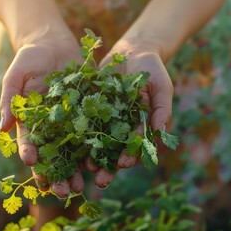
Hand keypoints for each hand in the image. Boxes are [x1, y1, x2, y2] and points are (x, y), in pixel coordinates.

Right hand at [0, 37, 83, 197]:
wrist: (53, 42)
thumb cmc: (29, 59)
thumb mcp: (15, 76)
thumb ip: (10, 101)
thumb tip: (4, 128)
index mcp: (31, 121)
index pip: (29, 143)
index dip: (30, 155)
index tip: (32, 166)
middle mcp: (51, 126)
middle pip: (53, 155)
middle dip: (56, 174)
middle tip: (61, 192)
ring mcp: (71, 121)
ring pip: (74, 150)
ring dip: (77, 169)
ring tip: (80, 186)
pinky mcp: (88, 112)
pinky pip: (94, 131)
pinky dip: (97, 147)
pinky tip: (101, 161)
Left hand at [89, 38, 173, 187]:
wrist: (132, 50)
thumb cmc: (152, 69)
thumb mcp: (161, 87)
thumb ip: (161, 110)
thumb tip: (161, 136)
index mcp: (140, 126)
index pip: (134, 146)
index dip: (129, 156)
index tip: (123, 164)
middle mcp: (121, 127)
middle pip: (114, 150)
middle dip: (108, 166)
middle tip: (100, 180)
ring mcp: (105, 119)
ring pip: (97, 142)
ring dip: (91, 156)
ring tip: (84, 169)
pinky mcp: (90, 108)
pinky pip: (82, 123)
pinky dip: (77, 135)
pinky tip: (69, 145)